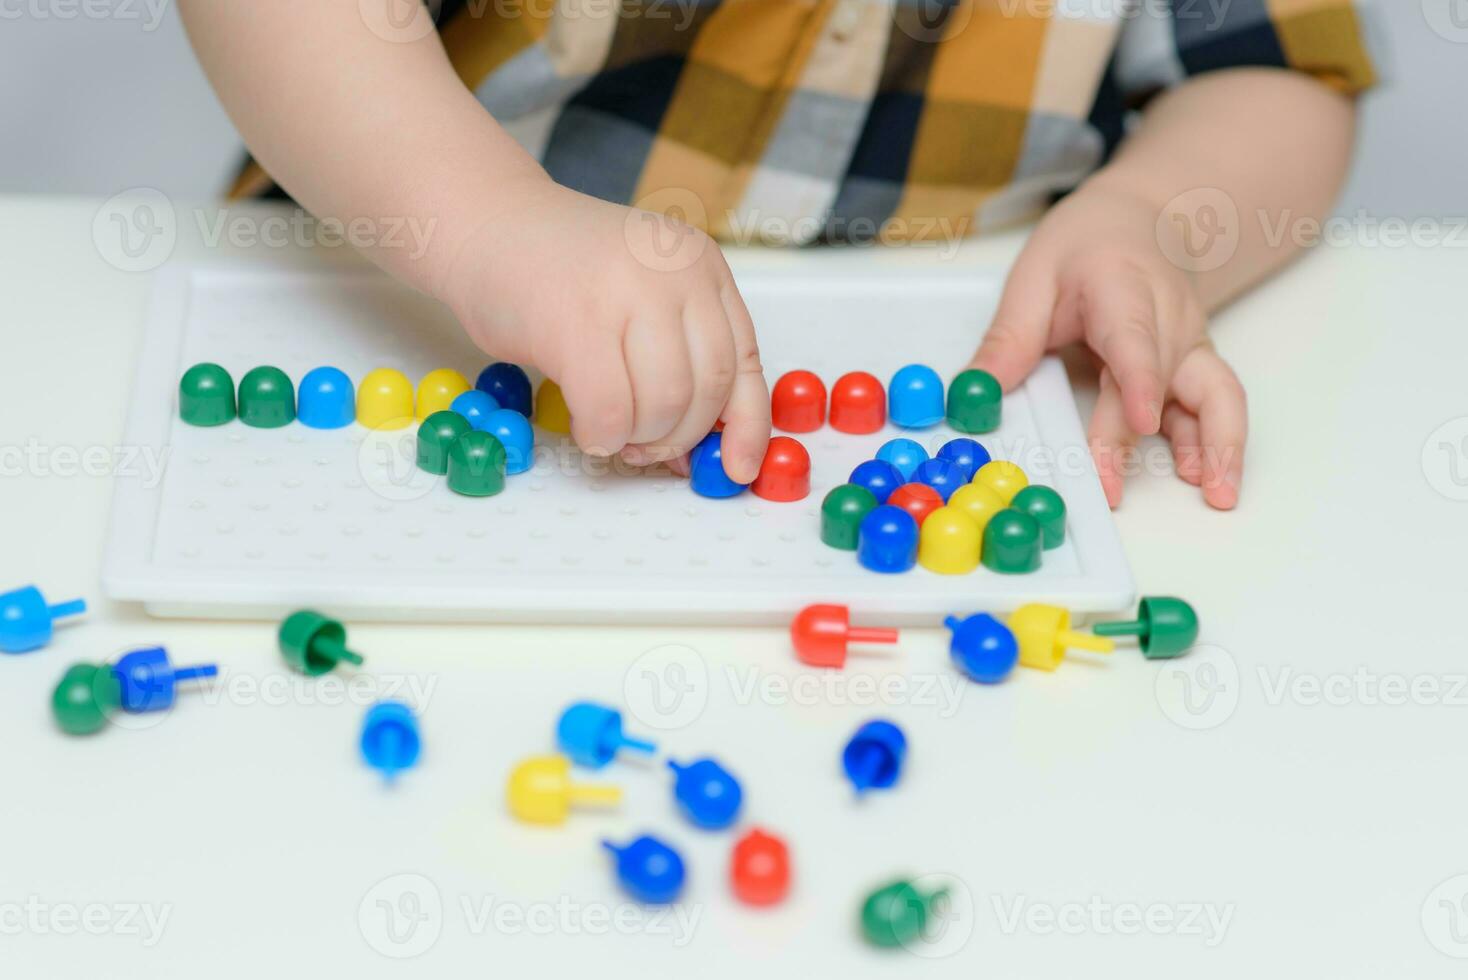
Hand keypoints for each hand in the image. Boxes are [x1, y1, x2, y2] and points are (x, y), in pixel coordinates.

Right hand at [440, 178, 770, 480]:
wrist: (485, 228)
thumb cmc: (561, 275)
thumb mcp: (645, 298)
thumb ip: (681, 358)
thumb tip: (704, 448)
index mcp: (702, 266)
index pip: (746, 361)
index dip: (746, 426)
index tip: (737, 469)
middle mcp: (675, 272)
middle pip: (708, 389)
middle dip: (677, 437)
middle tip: (643, 447)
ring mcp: (627, 291)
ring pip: (664, 404)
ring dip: (636, 437)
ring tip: (610, 429)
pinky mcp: (576, 321)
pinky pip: (609, 410)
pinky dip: (601, 435)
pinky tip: (586, 426)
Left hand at [968, 181, 1246, 509]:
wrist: (1141, 221)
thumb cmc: (1085, 248)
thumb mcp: (1033, 277)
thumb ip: (1008, 338)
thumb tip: (975, 393)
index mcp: (1122, 288)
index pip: (1134, 338)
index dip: (1141, 380)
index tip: (1140, 421)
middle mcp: (1167, 318)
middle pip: (1161, 380)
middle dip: (1136, 439)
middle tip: (1109, 490)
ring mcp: (1189, 343)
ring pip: (1217, 391)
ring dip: (1222, 444)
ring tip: (1216, 494)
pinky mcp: (1196, 365)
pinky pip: (1216, 403)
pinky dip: (1217, 441)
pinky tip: (1207, 477)